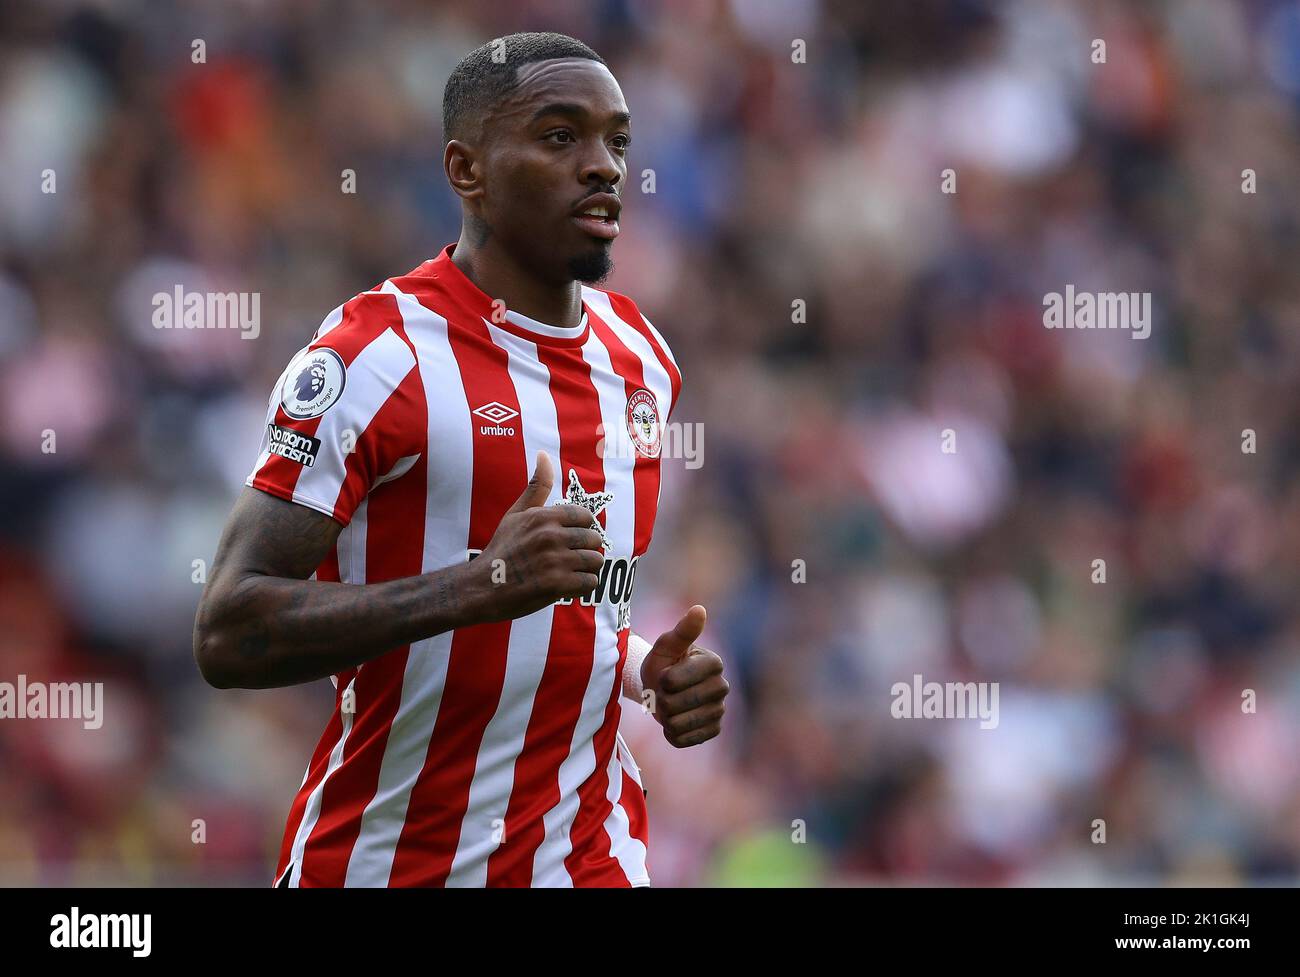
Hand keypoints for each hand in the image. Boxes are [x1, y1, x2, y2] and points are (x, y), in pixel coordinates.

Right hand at [473, 452, 605, 621]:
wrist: (483, 587)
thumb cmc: (503, 549)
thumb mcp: (516, 514)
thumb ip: (536, 487)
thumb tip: (543, 454)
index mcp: (543, 517)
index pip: (586, 516)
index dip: (582, 528)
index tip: (570, 538)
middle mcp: (551, 536)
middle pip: (594, 539)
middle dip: (585, 549)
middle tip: (569, 557)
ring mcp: (555, 561)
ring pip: (596, 560)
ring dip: (586, 568)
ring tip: (570, 570)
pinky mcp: (557, 585)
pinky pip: (590, 582)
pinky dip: (583, 586)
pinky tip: (568, 585)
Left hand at [640, 605, 728, 747]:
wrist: (662, 688)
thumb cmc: (664, 662)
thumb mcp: (666, 646)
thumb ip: (682, 631)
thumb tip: (699, 609)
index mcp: (714, 663)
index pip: (672, 682)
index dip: (660, 680)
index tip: (664, 673)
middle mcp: (722, 687)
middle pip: (674, 705)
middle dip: (660, 699)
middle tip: (664, 692)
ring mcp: (720, 710)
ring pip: (677, 724)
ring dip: (664, 717)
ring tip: (669, 706)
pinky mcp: (714, 730)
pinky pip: (684, 740)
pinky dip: (672, 733)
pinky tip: (675, 721)